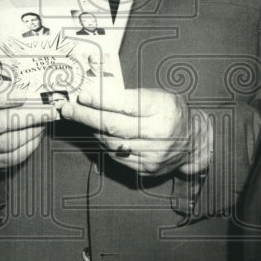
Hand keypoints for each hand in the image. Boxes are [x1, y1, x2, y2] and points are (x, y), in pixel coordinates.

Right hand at [0, 86, 57, 168]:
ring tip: (46, 121)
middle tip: (50, 110)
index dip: (4, 97)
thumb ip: (7, 87)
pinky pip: (14, 156)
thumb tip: (36, 89)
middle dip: (30, 115)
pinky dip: (30, 145)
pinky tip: (38, 133)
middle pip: (1, 122)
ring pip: (10, 141)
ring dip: (33, 130)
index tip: (25, 95)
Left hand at [59, 85, 212, 176]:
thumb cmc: (170, 111)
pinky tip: (95, 133)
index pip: (126, 104)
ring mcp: (153, 154)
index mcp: (163, 108)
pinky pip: (116, 156)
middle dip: (86, 116)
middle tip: (68, 108)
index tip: (82, 96)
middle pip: (114, 125)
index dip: (101, 101)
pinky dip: (103, 144)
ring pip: (112, 142)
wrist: (193, 141)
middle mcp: (159, 133)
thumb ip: (129, 95)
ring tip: (79, 118)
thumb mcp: (157, 95)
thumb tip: (95, 92)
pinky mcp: (146, 169)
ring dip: (91, 130)